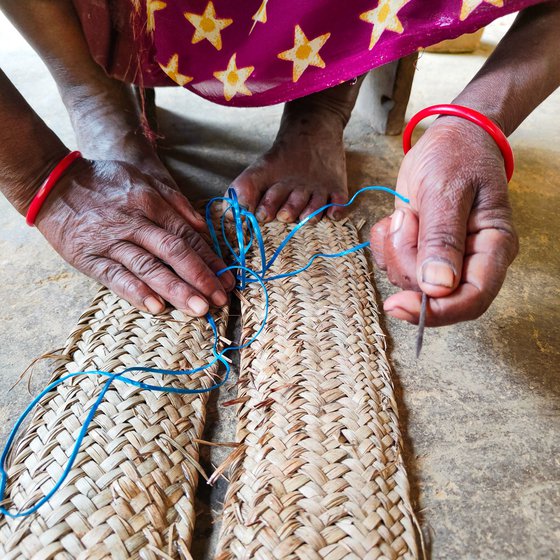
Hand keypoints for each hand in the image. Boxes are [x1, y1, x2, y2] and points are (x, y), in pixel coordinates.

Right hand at [35, 158, 234, 315]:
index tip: (226, 280)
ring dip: (176, 290)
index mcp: (150, 203)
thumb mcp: (142, 178)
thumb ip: (174, 201)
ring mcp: (111, 242)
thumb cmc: (103, 183)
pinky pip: (115, 277)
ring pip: (149, 267)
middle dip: (200, 278)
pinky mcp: (89, 258)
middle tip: (219, 300)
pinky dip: (136, 292)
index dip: (209, 259)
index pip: (186, 236)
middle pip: (173, 253)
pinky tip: (156, 307)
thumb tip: (201, 225)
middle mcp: (134, 223)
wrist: (52, 183)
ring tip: (198, 309)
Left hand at [370, 117, 518, 325]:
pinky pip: (392, 265)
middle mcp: (470, 261)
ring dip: (395, 248)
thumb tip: (437, 287)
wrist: (448, 140)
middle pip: (431, 293)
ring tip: (408, 213)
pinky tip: (398, 218)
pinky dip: (385, 244)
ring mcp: (443, 259)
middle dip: (407, 261)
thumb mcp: (447, 190)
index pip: (472, 299)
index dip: (437, 312)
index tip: (399, 305)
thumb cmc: (457, 156)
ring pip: (407, 279)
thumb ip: (442, 238)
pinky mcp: (419, 253)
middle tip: (408, 219)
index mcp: (493, 248)